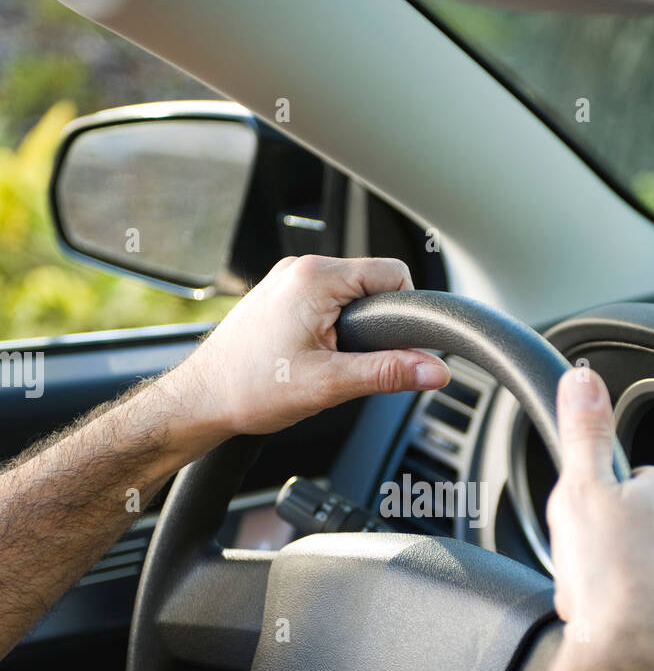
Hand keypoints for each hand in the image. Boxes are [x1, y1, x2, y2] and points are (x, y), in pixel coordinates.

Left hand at [167, 255, 449, 436]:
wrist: (200, 400)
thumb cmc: (249, 388)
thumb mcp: (330, 384)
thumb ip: (388, 373)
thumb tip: (434, 370)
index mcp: (316, 278)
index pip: (394, 274)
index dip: (406, 313)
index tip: (400, 348)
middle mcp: (300, 270)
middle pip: (372, 284)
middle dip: (376, 326)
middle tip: (353, 364)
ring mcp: (286, 281)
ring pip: (349, 296)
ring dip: (352, 330)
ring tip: (329, 364)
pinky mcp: (278, 297)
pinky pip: (324, 303)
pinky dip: (331, 329)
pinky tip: (312, 358)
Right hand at [547, 367, 653, 670]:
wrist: (634, 661)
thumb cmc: (610, 578)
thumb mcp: (581, 489)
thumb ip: (584, 433)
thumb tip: (582, 382)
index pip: (648, 477)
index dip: (613, 496)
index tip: (592, 516)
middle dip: (622, 542)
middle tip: (590, 562)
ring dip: (634, 583)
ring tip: (601, 601)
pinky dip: (647, 621)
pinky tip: (618, 629)